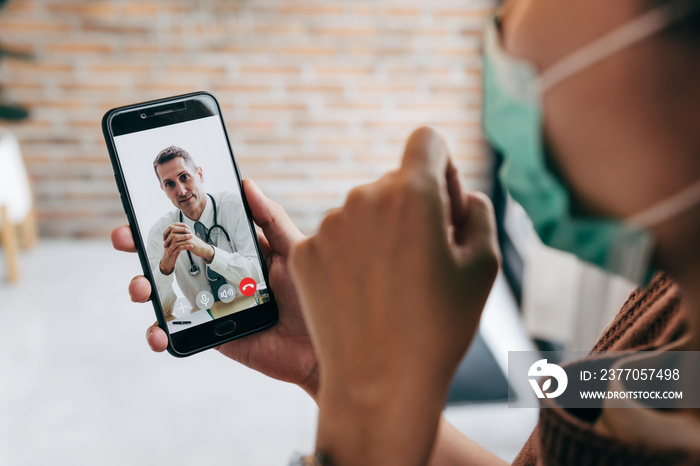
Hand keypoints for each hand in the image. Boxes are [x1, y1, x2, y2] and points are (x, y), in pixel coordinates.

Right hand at [112, 179, 318, 398]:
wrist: (323, 346)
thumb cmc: (316, 295)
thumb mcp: (294, 251)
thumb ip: (271, 218)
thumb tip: (246, 182)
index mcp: (236, 251)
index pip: (197, 231)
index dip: (168, 220)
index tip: (142, 206)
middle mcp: (219, 276)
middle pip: (172, 258)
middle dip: (141, 247)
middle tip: (124, 239)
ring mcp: (212, 305)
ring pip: (166, 294)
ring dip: (142, 287)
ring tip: (139, 288)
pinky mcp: (211, 334)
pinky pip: (179, 332)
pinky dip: (160, 333)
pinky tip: (159, 333)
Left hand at [159, 223, 213, 274]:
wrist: (203, 248)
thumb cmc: (195, 244)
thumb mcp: (188, 238)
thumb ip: (181, 235)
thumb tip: (173, 235)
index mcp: (184, 229)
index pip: (172, 228)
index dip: (167, 233)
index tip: (165, 239)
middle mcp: (185, 232)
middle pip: (172, 233)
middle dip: (167, 240)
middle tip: (164, 246)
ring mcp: (187, 237)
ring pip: (174, 240)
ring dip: (170, 246)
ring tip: (167, 251)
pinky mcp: (188, 243)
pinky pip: (178, 246)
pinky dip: (174, 250)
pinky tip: (172, 253)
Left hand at [290, 127, 499, 463]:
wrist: (381, 384)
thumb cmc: (439, 327)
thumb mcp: (484, 266)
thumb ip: (478, 212)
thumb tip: (459, 193)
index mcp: (413, 194)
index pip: (428, 140)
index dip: (443, 167)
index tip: (444, 205)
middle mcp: (364, 198)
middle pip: (395, 182)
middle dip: (414, 208)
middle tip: (427, 258)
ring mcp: (328, 226)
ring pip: (364, 211)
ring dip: (381, 233)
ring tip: (396, 284)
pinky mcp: (304, 253)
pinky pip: (337, 238)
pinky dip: (353, 256)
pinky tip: (366, 293)